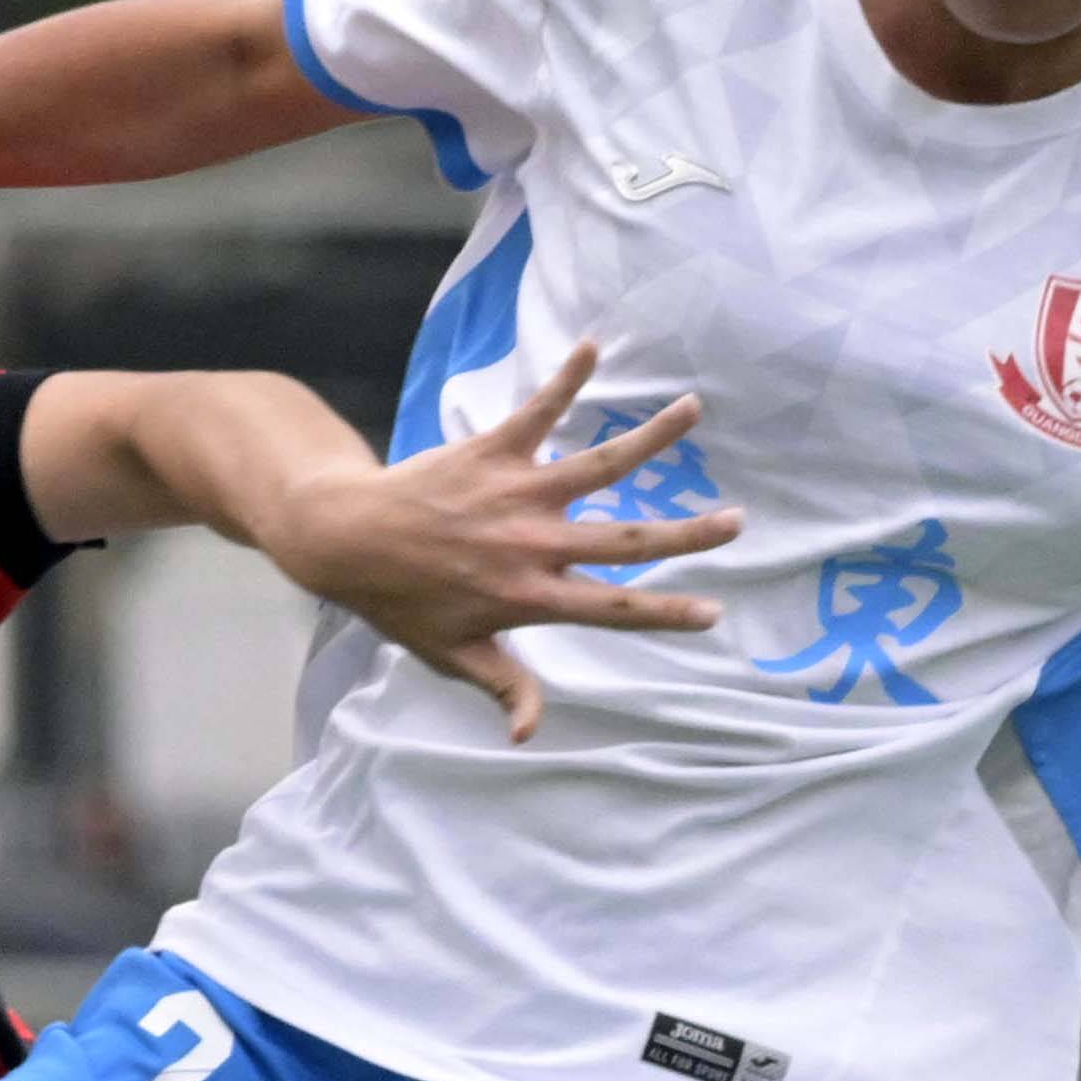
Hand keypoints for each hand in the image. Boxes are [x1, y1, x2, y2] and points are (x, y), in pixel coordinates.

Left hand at [255, 341, 733, 744]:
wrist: (344, 539)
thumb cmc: (399, 602)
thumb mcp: (451, 654)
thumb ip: (502, 687)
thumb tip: (530, 734)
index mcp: (531, 598)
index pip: (615, 609)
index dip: (667, 614)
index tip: (714, 612)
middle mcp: (535, 544)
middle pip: (628, 538)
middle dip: (688, 533)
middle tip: (736, 521)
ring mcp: (516, 493)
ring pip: (599, 464)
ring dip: (649, 437)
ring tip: (693, 409)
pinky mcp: (492, 451)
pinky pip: (538, 410)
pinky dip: (566, 378)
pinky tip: (594, 346)